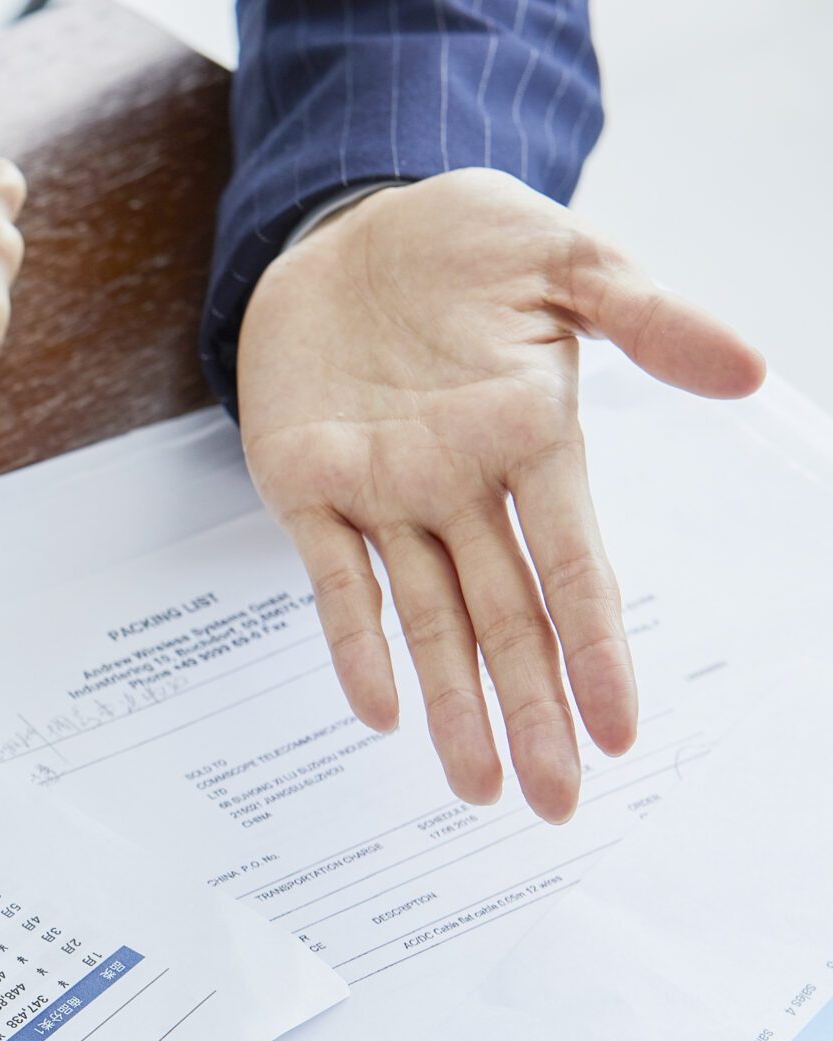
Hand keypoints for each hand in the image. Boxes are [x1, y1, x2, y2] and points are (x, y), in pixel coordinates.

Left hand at [237, 168, 765, 820]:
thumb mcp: (564, 259)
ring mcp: (384, 490)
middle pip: (506, 620)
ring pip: (428, 620)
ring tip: (478, 787)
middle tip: (553, 801)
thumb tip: (750, 370)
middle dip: (532, 710)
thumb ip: (646, 317)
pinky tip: (377, 712)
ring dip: (450, 704)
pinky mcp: (307, 481)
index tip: (620, 729)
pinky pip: (334, 579)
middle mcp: (462, 486)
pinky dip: (356, 643)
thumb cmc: (462, 240)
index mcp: (532, 440)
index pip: (574, 566)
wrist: (347, 222)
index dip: (595, 648)